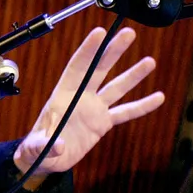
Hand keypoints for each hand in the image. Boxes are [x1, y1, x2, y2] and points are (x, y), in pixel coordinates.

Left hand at [14, 26, 164, 179]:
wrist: (45, 160)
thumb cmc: (34, 149)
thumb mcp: (34, 148)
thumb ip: (43, 145)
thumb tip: (58, 145)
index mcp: (62, 96)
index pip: (77, 68)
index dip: (88, 50)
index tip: (100, 32)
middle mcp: (80, 98)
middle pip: (99, 70)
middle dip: (113, 51)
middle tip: (128, 33)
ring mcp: (93, 109)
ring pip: (116, 88)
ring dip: (133, 75)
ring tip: (150, 61)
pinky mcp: (102, 123)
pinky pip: (125, 112)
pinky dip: (142, 106)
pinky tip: (159, 97)